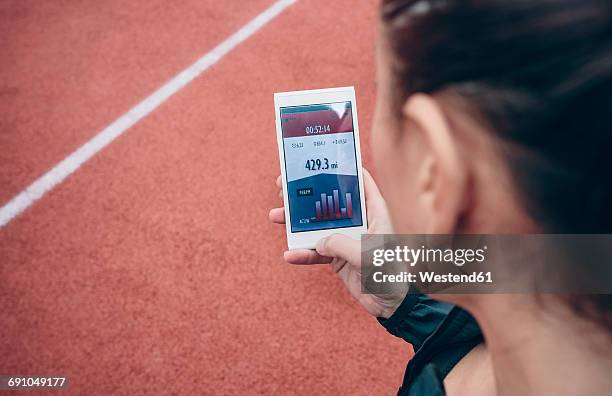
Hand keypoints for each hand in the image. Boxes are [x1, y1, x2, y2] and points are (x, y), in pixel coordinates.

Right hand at [269, 169, 406, 317]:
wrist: (395, 306)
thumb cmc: (392, 274)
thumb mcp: (367, 255)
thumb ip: (341, 244)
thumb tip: (318, 242)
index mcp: (376, 212)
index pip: (360, 182)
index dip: (342, 169)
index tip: (320, 159)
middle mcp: (360, 222)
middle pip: (330, 200)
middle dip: (307, 193)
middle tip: (284, 186)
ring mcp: (348, 239)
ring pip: (318, 224)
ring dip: (296, 222)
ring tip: (275, 215)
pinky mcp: (339, 259)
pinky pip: (316, 253)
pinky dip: (303, 254)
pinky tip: (289, 255)